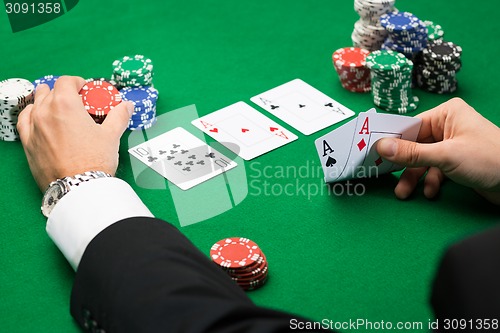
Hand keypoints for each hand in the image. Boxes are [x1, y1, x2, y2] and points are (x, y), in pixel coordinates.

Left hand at [17, 76, 133, 190]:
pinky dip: (31, 115)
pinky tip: (38, 117)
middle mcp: (45, 112)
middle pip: (50, 91)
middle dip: (64, 92)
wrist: (78, 187)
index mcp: (65, 105)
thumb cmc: (94, 161)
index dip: (77, 82)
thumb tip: (127, 106)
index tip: (85, 90)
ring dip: (46, 101)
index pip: (66, 81)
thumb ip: (119, 116)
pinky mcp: (28, 143)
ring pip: (36, 104)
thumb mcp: (111, 135)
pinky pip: (24, 120)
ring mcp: (33, 127)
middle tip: (77, 103)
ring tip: (58, 108)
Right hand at [376, 98, 499, 204]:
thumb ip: (411, 153)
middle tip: (384, 176)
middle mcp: (448, 126)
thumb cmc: (490, 160)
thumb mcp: (445, 156)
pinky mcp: (456, 162)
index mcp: (446, 114)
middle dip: (403, 165)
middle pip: (413, 145)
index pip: (409, 126)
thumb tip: (381, 147)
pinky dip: (430, 181)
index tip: (372, 153)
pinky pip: (434, 170)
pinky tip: (431, 192)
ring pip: (422, 160)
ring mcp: (452, 145)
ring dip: (414, 177)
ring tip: (405, 192)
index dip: (391, 141)